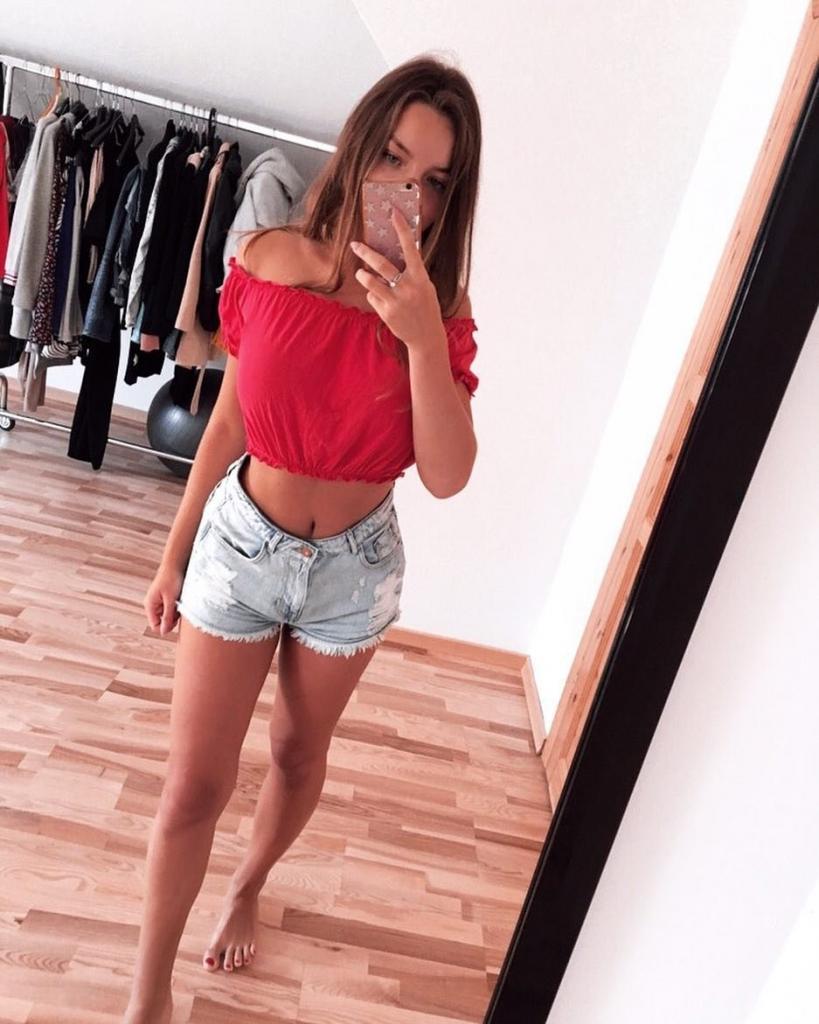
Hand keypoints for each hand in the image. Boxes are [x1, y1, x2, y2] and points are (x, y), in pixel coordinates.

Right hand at [144, 561, 184, 635]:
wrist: (175, 564)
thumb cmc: (171, 579)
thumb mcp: (171, 600)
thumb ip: (167, 616)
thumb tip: (164, 632)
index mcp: (150, 605)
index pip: (155, 626)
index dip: (166, 627)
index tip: (176, 620)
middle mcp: (152, 605)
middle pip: (161, 621)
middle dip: (172, 619)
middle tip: (179, 608)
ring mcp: (158, 601)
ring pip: (167, 615)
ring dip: (175, 612)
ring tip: (179, 602)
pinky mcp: (164, 598)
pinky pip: (170, 608)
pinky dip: (176, 607)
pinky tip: (180, 599)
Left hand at [350, 206, 442, 351]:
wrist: (426, 337)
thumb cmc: (426, 308)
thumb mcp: (425, 287)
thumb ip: (412, 273)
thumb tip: (395, 255)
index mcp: (420, 278)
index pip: (410, 248)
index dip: (402, 229)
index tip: (393, 212)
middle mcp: (408, 288)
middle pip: (380, 264)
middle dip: (365, 252)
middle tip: (355, 244)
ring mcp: (396, 301)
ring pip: (369, 281)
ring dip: (363, 275)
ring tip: (362, 273)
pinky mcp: (386, 313)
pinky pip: (372, 297)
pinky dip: (374, 296)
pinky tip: (384, 303)